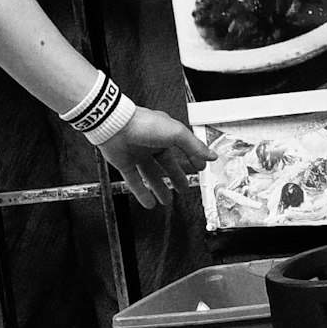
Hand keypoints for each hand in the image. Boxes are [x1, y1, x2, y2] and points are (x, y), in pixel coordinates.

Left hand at [86, 103, 215, 208]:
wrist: (115, 126)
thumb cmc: (144, 124)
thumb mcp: (176, 133)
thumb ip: (194, 146)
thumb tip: (211, 155)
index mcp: (165, 134)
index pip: (182, 149)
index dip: (191, 160)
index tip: (199, 169)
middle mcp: (151, 144)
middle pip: (167, 165)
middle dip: (176, 178)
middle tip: (183, 189)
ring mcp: (137, 154)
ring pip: (151, 175)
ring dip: (159, 188)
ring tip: (167, 201)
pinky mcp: (125, 164)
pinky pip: (135, 182)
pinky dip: (142, 194)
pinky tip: (149, 203)